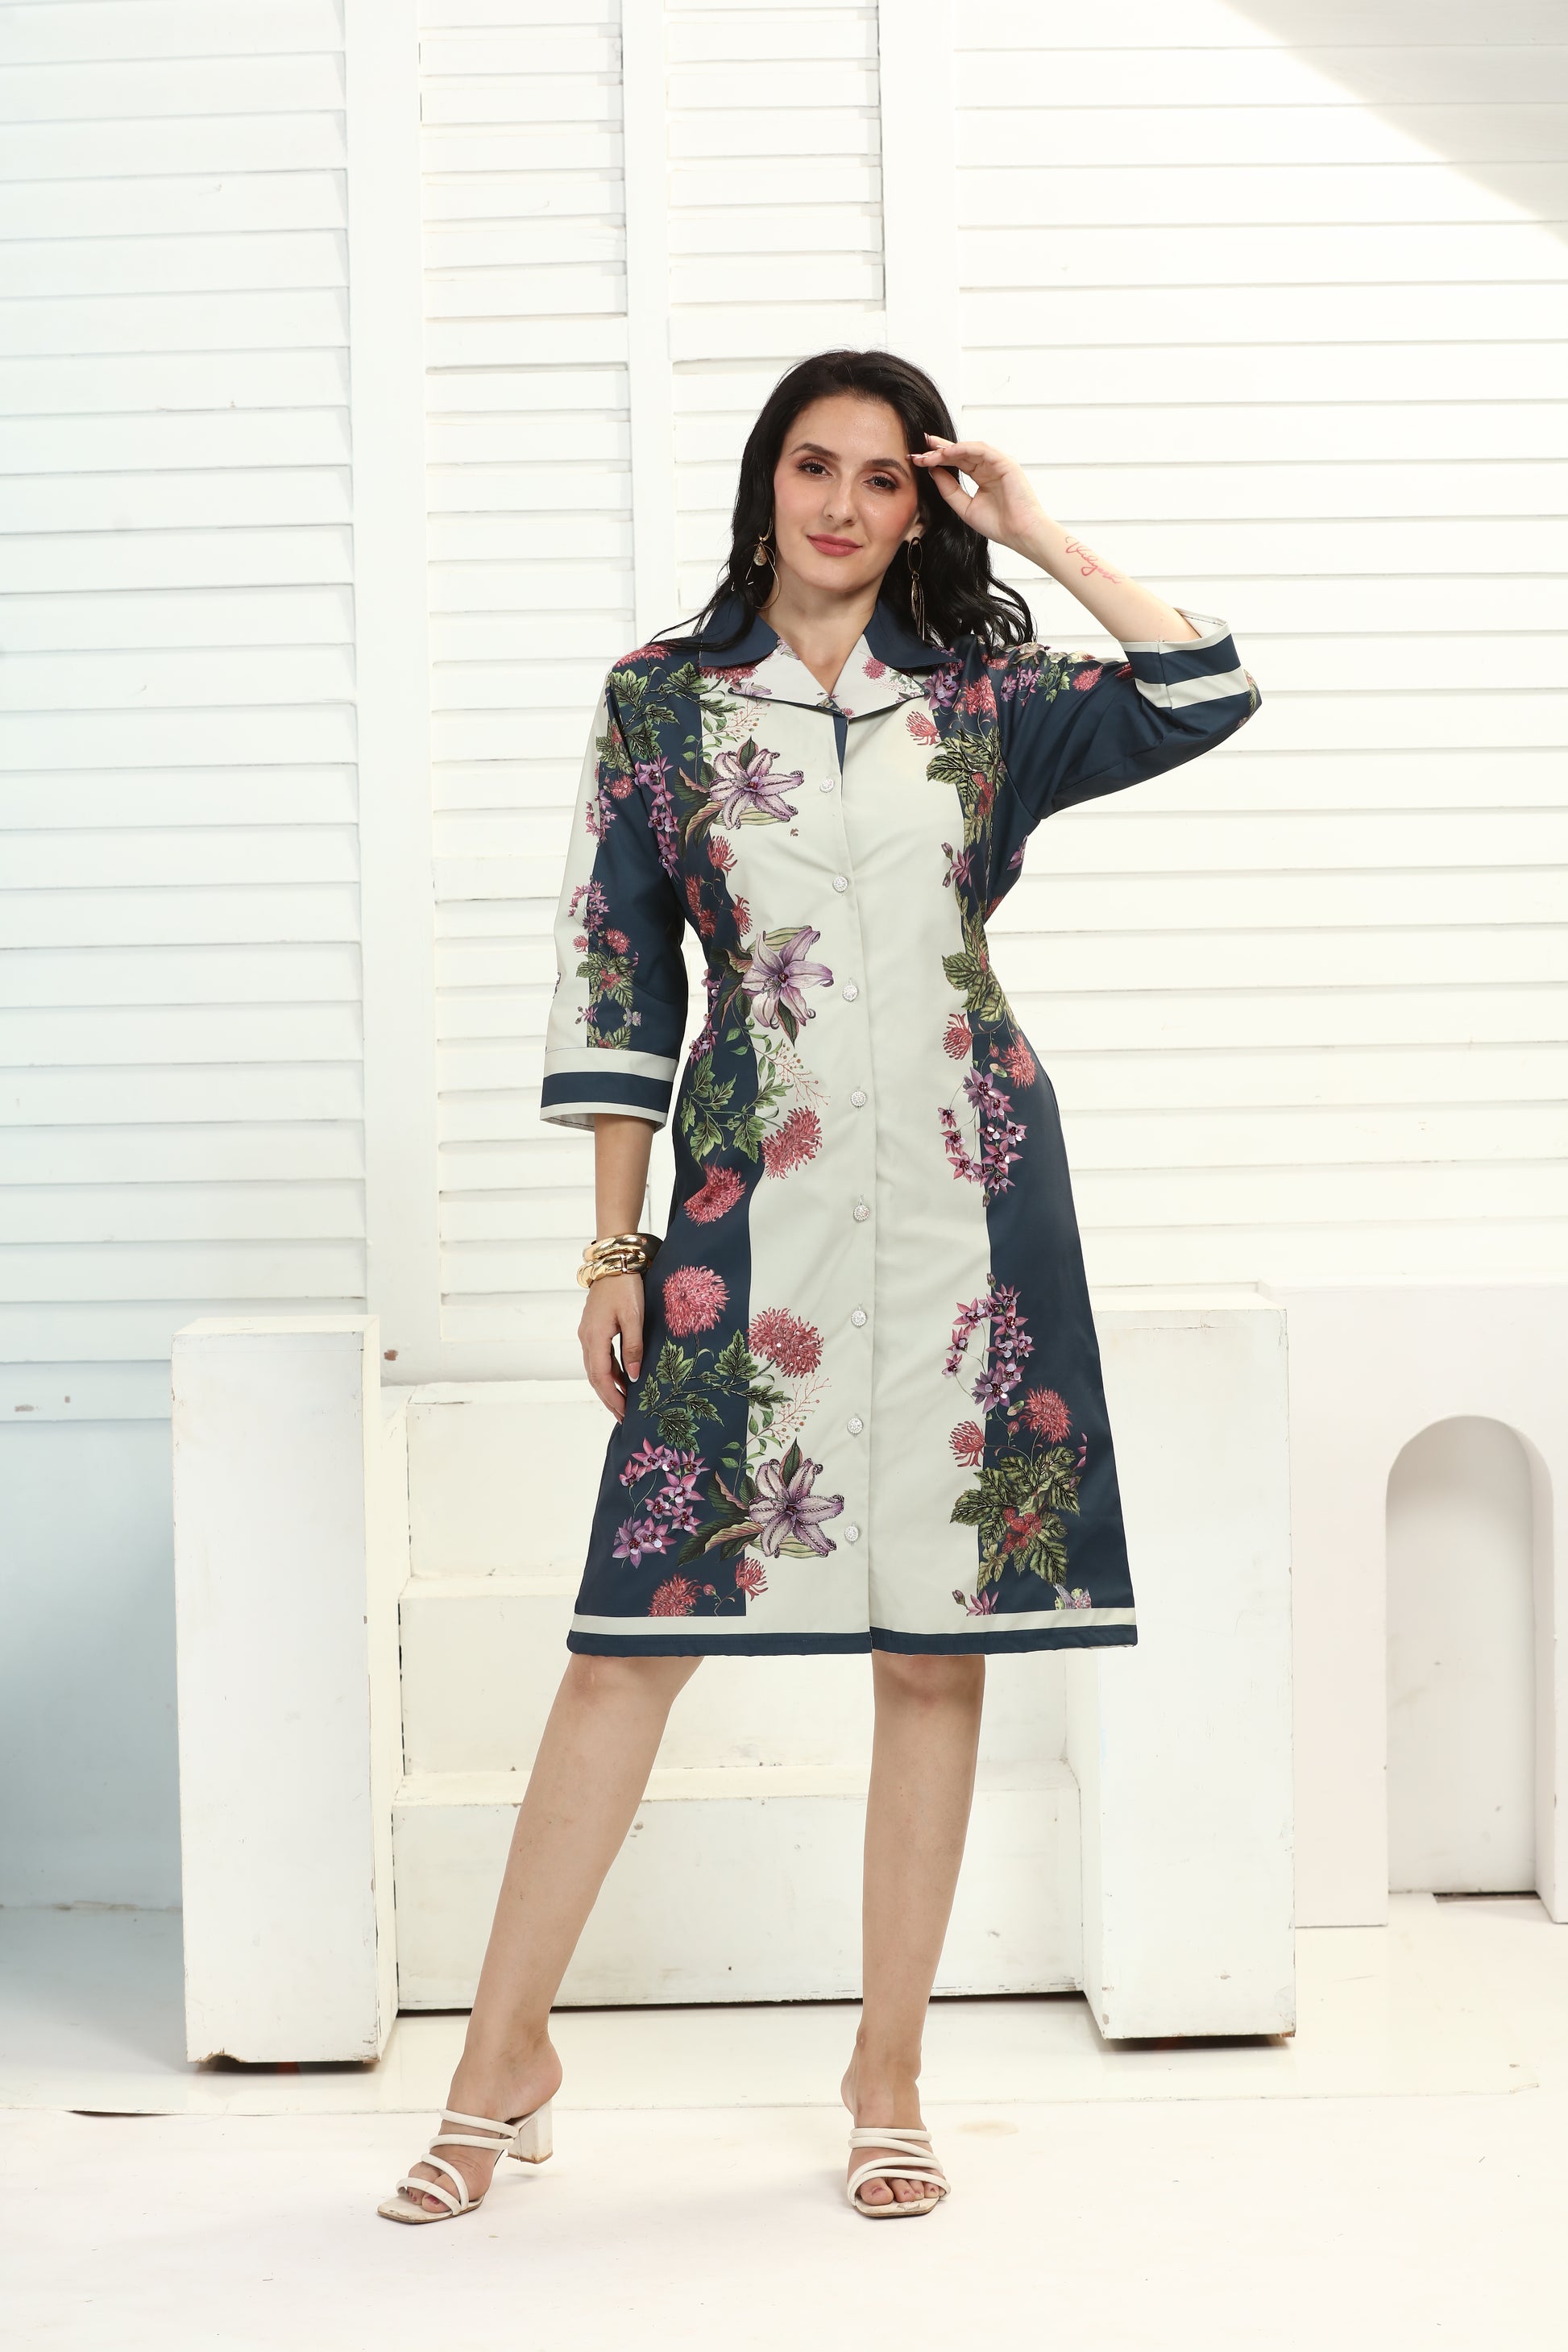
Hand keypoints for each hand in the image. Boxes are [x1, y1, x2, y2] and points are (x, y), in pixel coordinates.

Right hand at [579, 1270, 643, 1418]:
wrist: (614, 1261)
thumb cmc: (626, 1286)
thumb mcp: (634, 1316)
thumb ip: (633, 1347)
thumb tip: (634, 1377)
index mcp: (594, 1337)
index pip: (601, 1377)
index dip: (613, 1397)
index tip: (624, 1413)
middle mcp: (586, 1338)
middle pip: (595, 1377)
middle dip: (608, 1398)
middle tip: (623, 1416)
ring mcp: (587, 1333)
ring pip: (595, 1368)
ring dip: (608, 1386)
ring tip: (623, 1403)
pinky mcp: (593, 1328)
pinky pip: (599, 1357)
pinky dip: (609, 1371)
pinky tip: (622, 1378)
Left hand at [910, 434, 1048, 559]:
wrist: (1019, 534)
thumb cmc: (998, 524)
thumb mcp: (965, 507)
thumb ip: (949, 490)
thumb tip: (932, 472)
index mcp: (981, 476)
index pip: (956, 462)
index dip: (936, 460)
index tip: (917, 460)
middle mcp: (988, 467)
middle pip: (959, 453)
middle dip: (937, 451)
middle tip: (918, 450)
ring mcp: (997, 463)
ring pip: (968, 449)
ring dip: (947, 449)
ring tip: (929, 452)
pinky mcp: (1005, 462)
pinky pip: (981, 450)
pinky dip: (964, 449)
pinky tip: (948, 452)